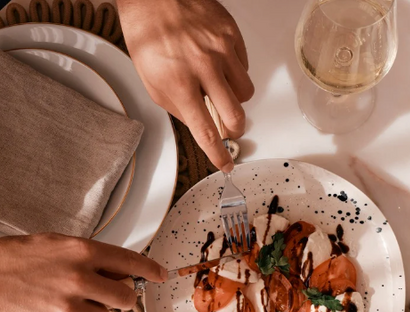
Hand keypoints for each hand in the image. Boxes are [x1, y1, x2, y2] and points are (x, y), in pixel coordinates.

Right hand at [0, 233, 166, 311]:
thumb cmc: (17, 261)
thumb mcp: (56, 246)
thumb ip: (89, 258)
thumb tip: (120, 272)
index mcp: (81, 253)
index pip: (128, 261)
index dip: (149, 270)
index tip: (160, 275)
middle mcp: (80, 280)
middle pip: (126, 297)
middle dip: (121, 297)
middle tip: (108, 294)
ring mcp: (70, 308)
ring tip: (65, 301)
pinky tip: (48, 311)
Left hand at [117, 0, 253, 171]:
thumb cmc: (148, 34)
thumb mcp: (151, 81)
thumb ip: (177, 107)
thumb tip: (198, 123)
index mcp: (180, 84)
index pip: (206, 132)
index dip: (218, 154)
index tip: (225, 164)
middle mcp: (204, 68)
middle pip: (235, 117)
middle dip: (234, 130)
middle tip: (228, 128)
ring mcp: (221, 50)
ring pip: (246, 93)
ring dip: (236, 99)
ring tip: (221, 89)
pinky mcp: (231, 35)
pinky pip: (244, 66)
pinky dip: (236, 72)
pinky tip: (220, 65)